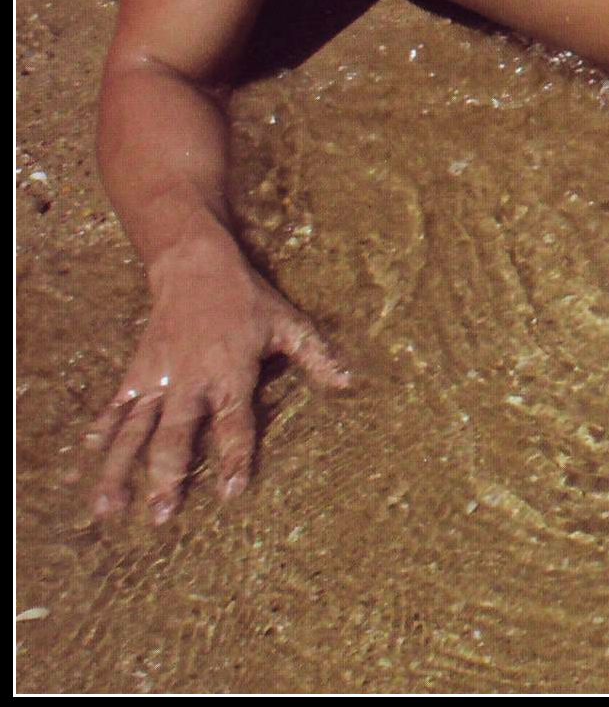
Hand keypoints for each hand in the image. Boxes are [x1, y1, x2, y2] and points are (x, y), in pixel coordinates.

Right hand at [75, 239, 350, 525]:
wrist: (195, 266)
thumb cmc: (248, 300)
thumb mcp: (289, 323)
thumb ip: (317, 356)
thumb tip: (349, 382)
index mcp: (231, 372)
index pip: (235, 422)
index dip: (235, 457)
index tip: (231, 493)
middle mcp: (190, 380)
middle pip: (175, 434)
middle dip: (167, 476)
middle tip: (162, 516)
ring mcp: (158, 378)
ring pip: (135, 430)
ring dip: (120, 470)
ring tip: (109, 510)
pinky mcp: (136, 373)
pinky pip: (115, 408)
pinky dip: (100, 435)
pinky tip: (84, 465)